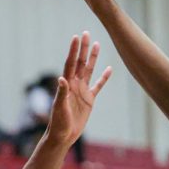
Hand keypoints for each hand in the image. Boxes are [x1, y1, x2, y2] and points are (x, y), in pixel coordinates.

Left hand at [46, 32, 111, 146]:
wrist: (64, 135)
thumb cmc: (58, 123)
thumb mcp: (60, 108)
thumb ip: (61, 92)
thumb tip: (61, 78)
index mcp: (67, 84)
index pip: (70, 63)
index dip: (73, 50)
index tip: (76, 37)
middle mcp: (74, 84)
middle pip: (80, 62)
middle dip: (83, 48)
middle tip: (86, 33)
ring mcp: (82, 91)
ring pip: (89, 70)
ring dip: (93, 58)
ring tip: (97, 44)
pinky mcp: (89, 99)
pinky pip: (98, 85)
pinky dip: (104, 77)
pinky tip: (109, 69)